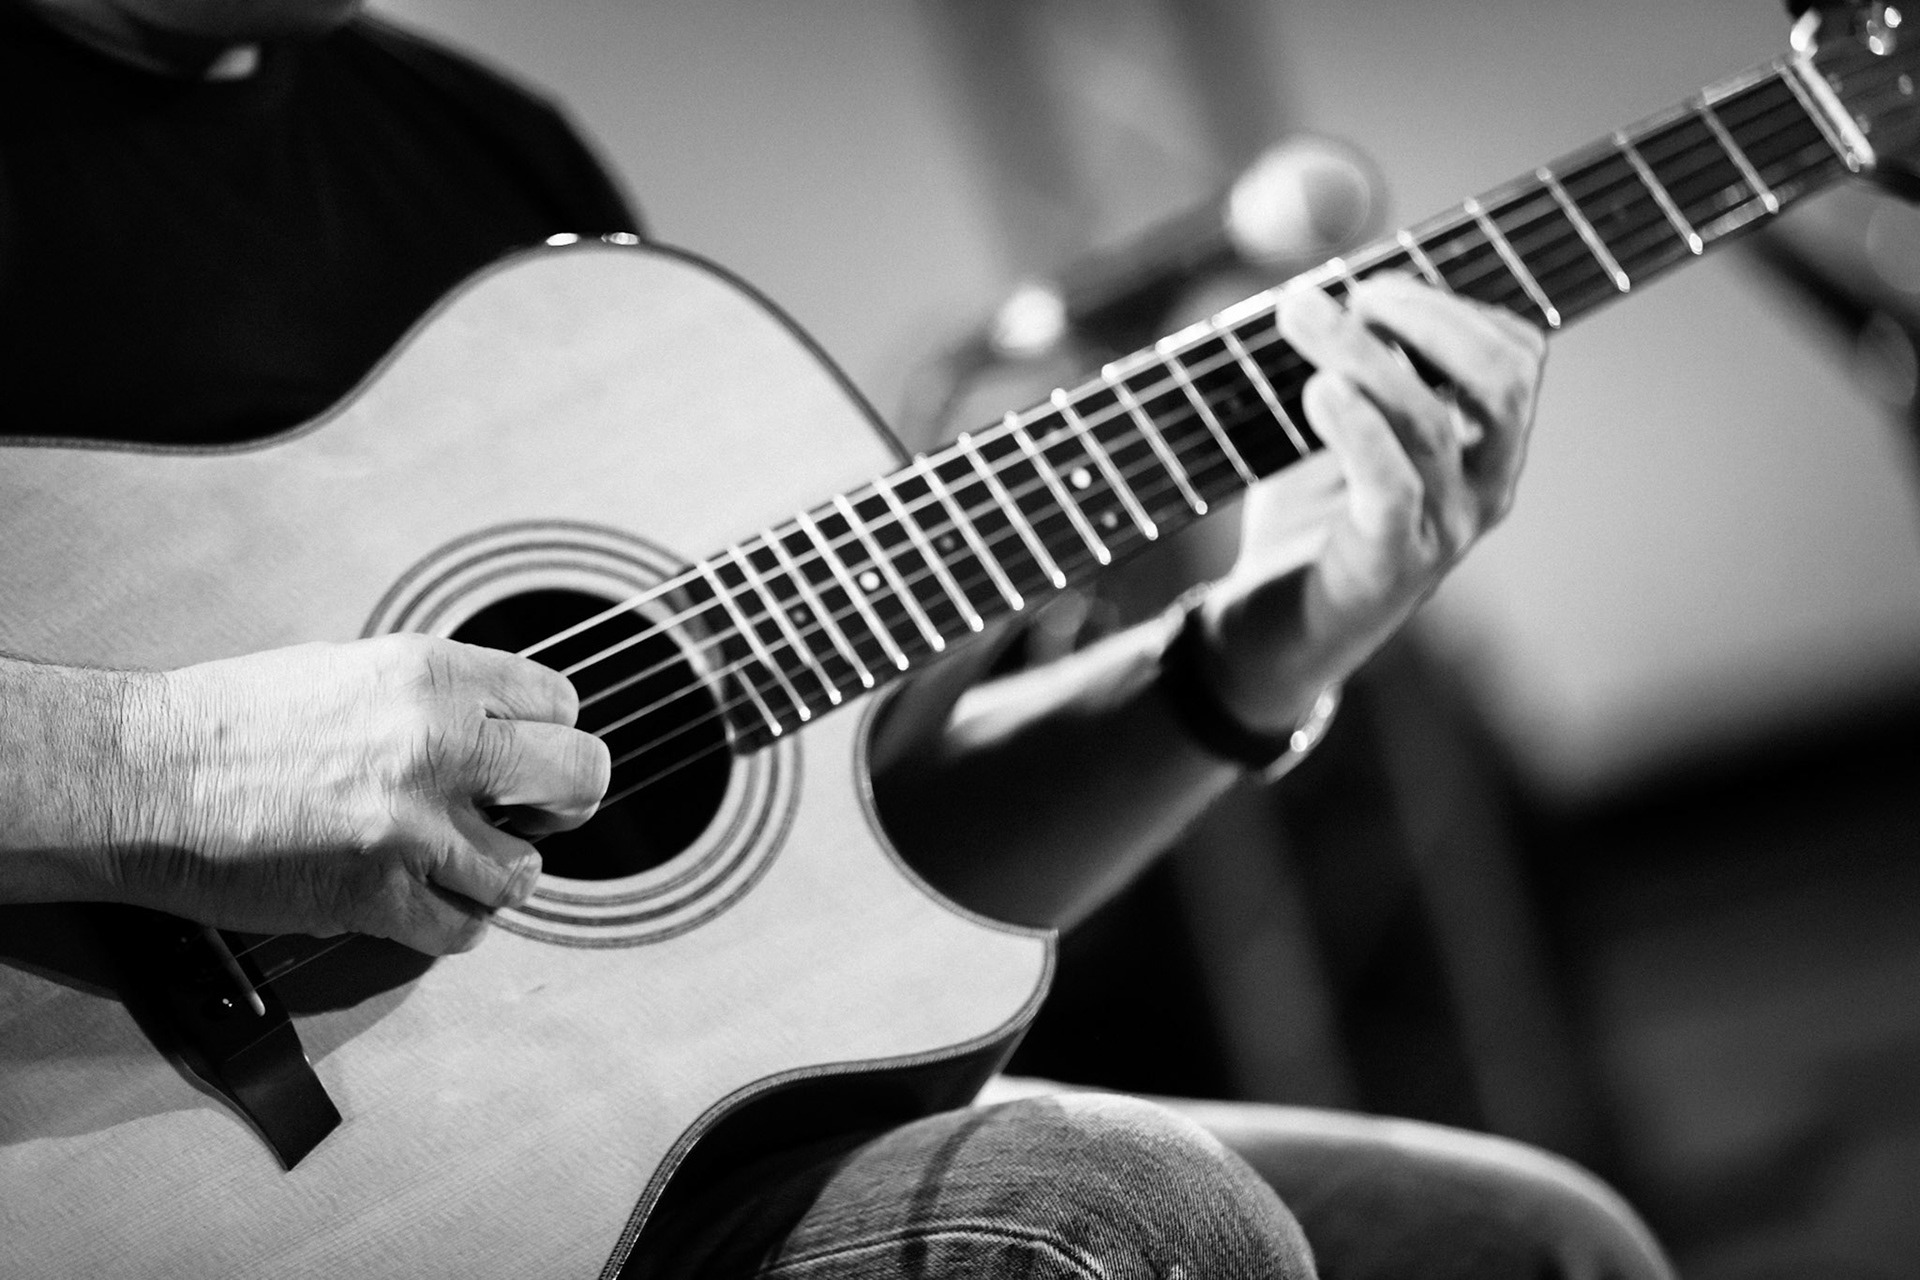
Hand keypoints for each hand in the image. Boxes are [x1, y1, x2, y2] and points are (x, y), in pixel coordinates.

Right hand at [106, 635, 609, 954]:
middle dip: (564, 801)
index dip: (549, 734)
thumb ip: (438, 698)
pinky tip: (426, 900)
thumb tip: (503, 726)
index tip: (529, 753)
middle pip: (581, 778)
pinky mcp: (379, 898)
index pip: (560, 705)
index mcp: (434, 675)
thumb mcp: (355, 669)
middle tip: (534, 812)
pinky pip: (464, 930)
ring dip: (499, 873)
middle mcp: (439, 744)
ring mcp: (414, 827)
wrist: (142, 778)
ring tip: (459, 861)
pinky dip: (453, 924)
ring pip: (525, 872)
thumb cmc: (231, 722)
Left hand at [1199, 275, 1545, 730]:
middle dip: (1427, 315)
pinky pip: (1393, 488)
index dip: (1454, 301)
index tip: (1376, 278)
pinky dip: (1359, 430)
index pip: (1516, 352)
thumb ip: (1356, 362)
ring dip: (1362, 352)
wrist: (1271, 635)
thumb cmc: (1309, 520)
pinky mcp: (1392, 568)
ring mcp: (1446, 532)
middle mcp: (1485, 487)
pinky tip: (1319, 390)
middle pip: (1500, 379)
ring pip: (1431, 423)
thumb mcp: (1339, 428)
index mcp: (1486, 446)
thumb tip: (1333, 273)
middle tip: (1354, 289)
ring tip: (1300, 314)